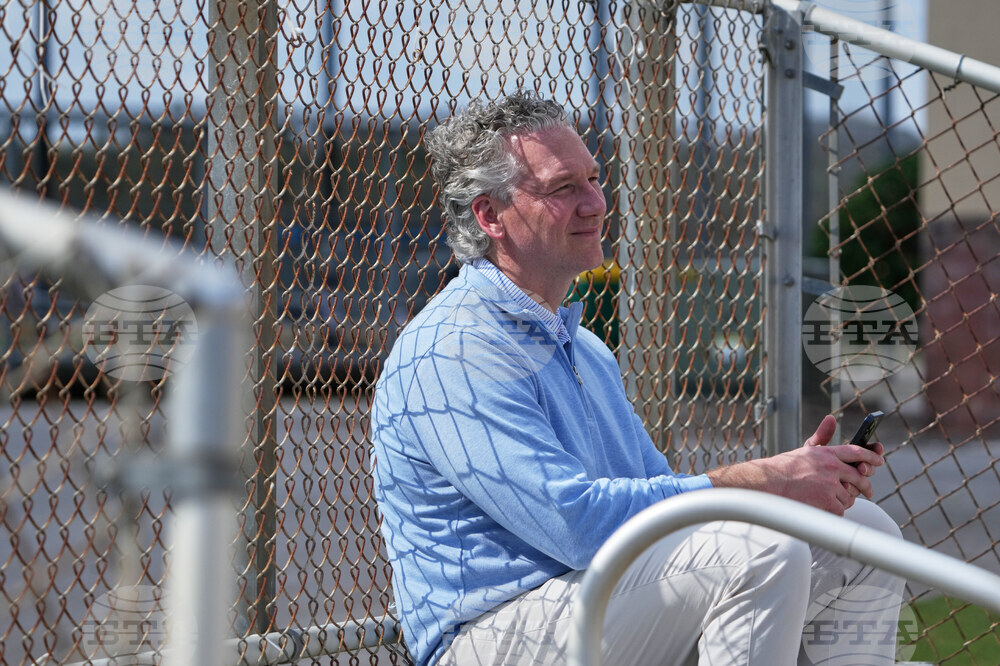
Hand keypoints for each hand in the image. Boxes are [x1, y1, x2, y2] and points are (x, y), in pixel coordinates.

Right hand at [706, 415, 884, 515]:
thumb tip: (831, 418)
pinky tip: (824, 507)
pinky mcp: (827, 502)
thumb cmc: (783, 467)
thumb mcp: (805, 449)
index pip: (856, 452)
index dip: (871, 456)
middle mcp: (832, 467)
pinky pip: (841, 509)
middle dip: (866, 485)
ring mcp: (831, 485)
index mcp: (827, 453)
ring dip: (844, 499)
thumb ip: (821, 435)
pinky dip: (834, 510)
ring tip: (831, 498)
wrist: (768, 483)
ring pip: (850, 496)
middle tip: (868, 490)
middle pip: (860, 476)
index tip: (878, 460)